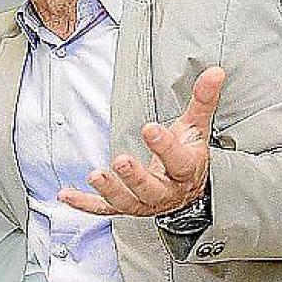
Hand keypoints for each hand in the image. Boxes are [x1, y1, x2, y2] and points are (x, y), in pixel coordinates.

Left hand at [58, 67, 224, 215]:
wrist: (188, 191)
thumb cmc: (188, 155)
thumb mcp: (197, 127)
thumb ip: (203, 100)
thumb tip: (215, 72)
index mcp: (185, 170)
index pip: (179, 161)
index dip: (165, 146)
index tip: (150, 128)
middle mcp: (166, 192)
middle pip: (151, 188)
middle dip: (135, 176)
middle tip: (121, 161)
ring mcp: (144, 202)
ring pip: (127, 202)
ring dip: (109, 191)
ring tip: (94, 176)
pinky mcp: (125, 206)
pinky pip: (104, 209)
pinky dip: (84, 204)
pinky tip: (66, 195)